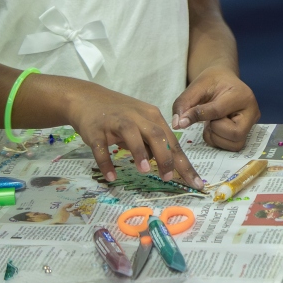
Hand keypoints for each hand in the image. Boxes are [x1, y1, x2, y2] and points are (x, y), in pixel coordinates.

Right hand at [66, 84, 204, 188]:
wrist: (87, 99)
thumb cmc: (119, 114)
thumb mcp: (141, 124)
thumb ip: (154, 142)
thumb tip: (167, 163)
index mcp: (151, 116)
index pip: (172, 141)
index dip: (184, 163)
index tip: (196, 183)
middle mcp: (136, 116)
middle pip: (156, 134)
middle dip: (165, 156)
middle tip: (168, 178)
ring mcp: (115, 121)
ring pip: (131, 133)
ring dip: (139, 152)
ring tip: (144, 171)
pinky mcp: (96, 129)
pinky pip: (101, 147)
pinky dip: (106, 162)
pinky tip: (111, 176)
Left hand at [171, 66, 258, 150]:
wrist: (224, 80)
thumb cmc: (212, 82)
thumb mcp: (196, 87)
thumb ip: (184, 104)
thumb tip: (178, 125)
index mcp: (241, 94)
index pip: (217, 111)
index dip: (197, 117)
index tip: (182, 120)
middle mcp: (252, 110)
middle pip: (234, 133)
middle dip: (215, 130)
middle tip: (208, 119)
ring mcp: (252, 123)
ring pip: (235, 144)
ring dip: (216, 136)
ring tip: (211, 122)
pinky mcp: (248, 132)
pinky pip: (233, 146)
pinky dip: (219, 140)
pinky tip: (216, 127)